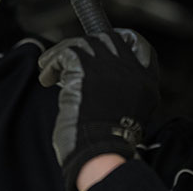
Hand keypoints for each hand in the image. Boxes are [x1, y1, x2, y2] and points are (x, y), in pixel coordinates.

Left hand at [38, 29, 159, 189]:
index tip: (101, 44)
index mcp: (146, 82)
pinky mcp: (85, 66)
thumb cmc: (107, 143)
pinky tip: (46, 78)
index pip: (139, 46)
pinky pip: (65, 53)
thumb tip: (99, 76)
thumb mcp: (127, 113)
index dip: (121, 39)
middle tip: (69, 57)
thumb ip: (121, 91)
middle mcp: (131, 69)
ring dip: (63, 54)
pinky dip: (52, 63)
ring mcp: (109, 66)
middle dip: (86, 45)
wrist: (100, 153)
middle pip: (108, 39)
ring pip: (83, 44)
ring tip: (49, 68)